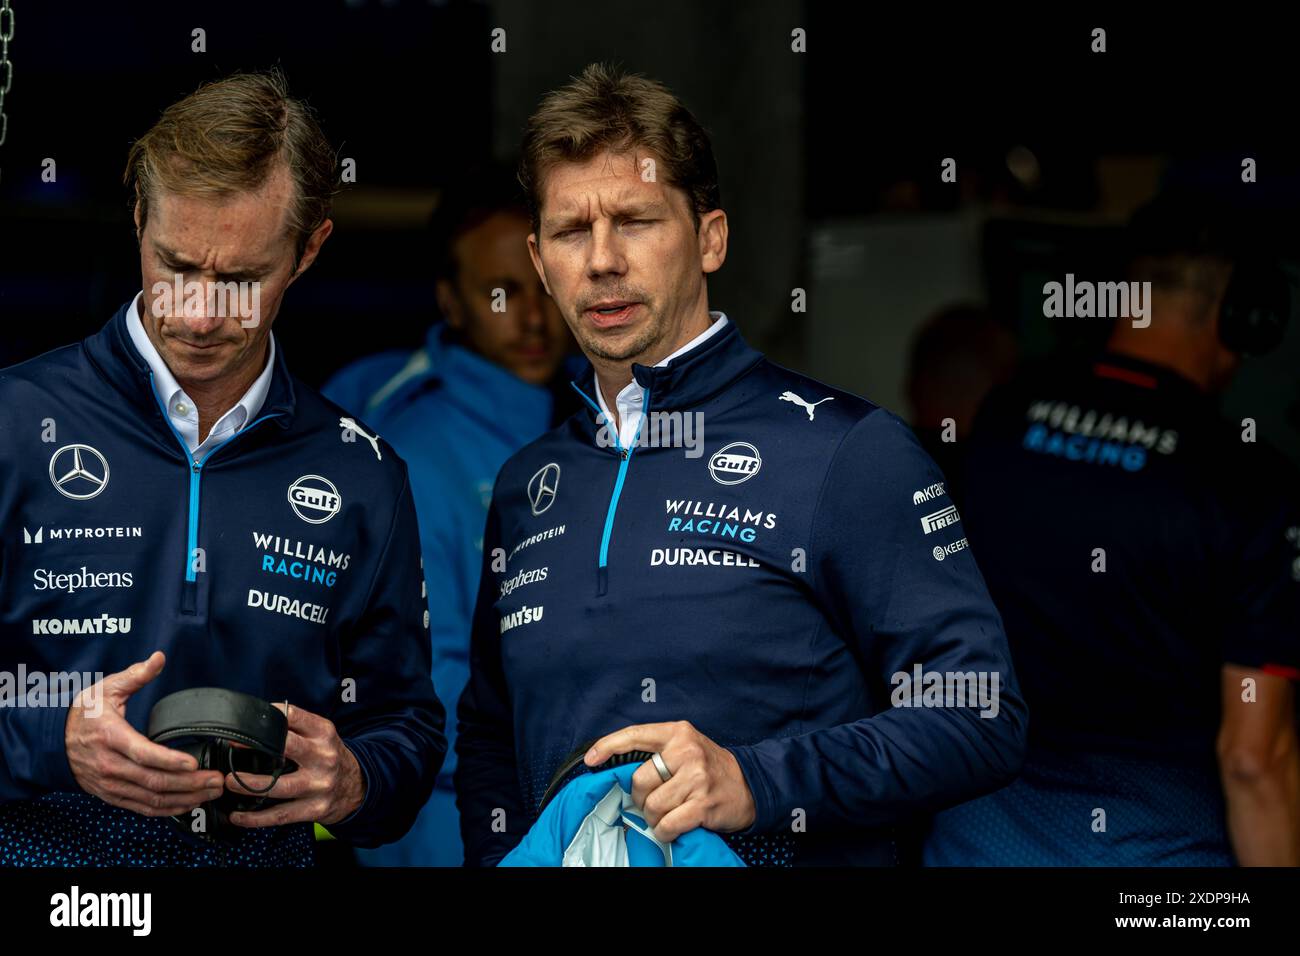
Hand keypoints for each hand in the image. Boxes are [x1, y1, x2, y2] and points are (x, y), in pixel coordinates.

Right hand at [65, 651, 224, 815]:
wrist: (53, 741)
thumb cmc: (83, 714)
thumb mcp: (106, 689)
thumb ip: (135, 675)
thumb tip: (158, 658)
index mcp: (110, 736)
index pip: (142, 752)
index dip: (169, 760)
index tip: (193, 763)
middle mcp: (110, 765)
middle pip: (153, 781)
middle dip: (189, 783)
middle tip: (217, 781)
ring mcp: (110, 783)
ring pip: (151, 798)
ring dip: (184, 799)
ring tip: (211, 792)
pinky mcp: (112, 795)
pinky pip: (142, 808)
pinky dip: (167, 809)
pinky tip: (189, 804)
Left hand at [225, 702, 365, 827]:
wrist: (358, 787)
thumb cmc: (331, 758)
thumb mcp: (322, 736)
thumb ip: (297, 727)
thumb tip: (256, 722)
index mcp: (323, 733)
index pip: (293, 717)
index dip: (268, 717)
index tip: (246, 723)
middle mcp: (323, 757)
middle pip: (286, 747)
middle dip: (256, 745)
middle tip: (232, 746)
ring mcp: (319, 785)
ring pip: (279, 786)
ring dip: (249, 785)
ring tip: (229, 782)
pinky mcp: (315, 809)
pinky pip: (280, 815)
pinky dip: (255, 818)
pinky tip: (238, 816)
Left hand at [584, 720, 755, 840]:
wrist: (750, 785)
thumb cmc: (709, 768)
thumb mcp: (686, 747)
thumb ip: (657, 752)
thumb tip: (618, 769)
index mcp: (678, 733)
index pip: (635, 735)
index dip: (608, 746)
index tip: (591, 759)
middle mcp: (686, 751)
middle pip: (640, 780)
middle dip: (641, 798)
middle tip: (656, 801)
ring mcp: (696, 778)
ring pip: (652, 806)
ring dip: (655, 818)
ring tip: (669, 814)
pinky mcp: (703, 804)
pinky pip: (667, 824)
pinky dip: (665, 831)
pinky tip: (674, 827)